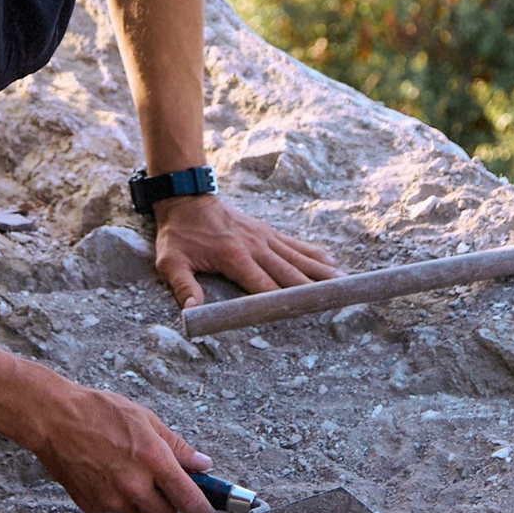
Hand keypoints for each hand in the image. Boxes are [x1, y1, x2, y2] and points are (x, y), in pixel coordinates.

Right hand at [23, 381, 221, 512]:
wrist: (53, 419)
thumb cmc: (99, 412)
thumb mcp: (146, 420)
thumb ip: (177, 447)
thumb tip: (202, 464)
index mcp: (153, 461)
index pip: (189, 499)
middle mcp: (134, 485)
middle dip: (168, 507)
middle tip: (160, 486)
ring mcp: (111, 499)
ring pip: (138, 512)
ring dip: (139, 500)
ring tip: (122, 468)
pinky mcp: (92, 506)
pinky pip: (114, 509)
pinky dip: (114, 497)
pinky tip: (102, 472)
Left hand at [150, 194, 339, 307]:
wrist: (186, 199)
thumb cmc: (178, 234)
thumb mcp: (170, 261)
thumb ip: (183, 286)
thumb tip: (193, 310)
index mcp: (234, 257)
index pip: (263, 285)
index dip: (282, 301)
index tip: (301, 313)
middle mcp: (255, 246)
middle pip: (289, 272)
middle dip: (312, 289)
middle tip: (335, 301)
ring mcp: (264, 237)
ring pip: (297, 257)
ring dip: (321, 271)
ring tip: (343, 282)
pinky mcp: (267, 231)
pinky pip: (294, 243)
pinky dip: (313, 253)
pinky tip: (331, 261)